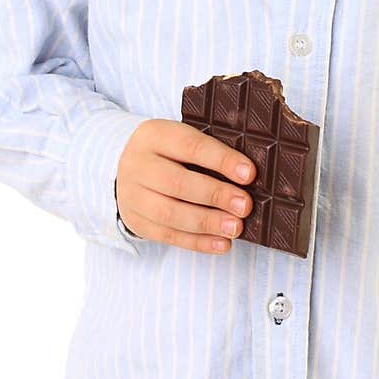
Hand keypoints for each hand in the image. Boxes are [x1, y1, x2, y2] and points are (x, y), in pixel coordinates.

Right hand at [116, 118, 255, 252]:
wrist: (128, 170)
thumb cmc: (169, 153)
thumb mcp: (181, 139)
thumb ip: (210, 152)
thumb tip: (248, 174)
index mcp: (154, 135)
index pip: (190, 146)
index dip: (221, 160)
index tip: (249, 174)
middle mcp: (137, 164)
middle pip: (177, 183)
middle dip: (215, 195)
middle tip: (244, 205)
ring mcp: (132, 195)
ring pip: (170, 214)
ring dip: (207, 223)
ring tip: (235, 228)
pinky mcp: (136, 221)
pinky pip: (167, 236)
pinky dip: (198, 242)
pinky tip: (222, 244)